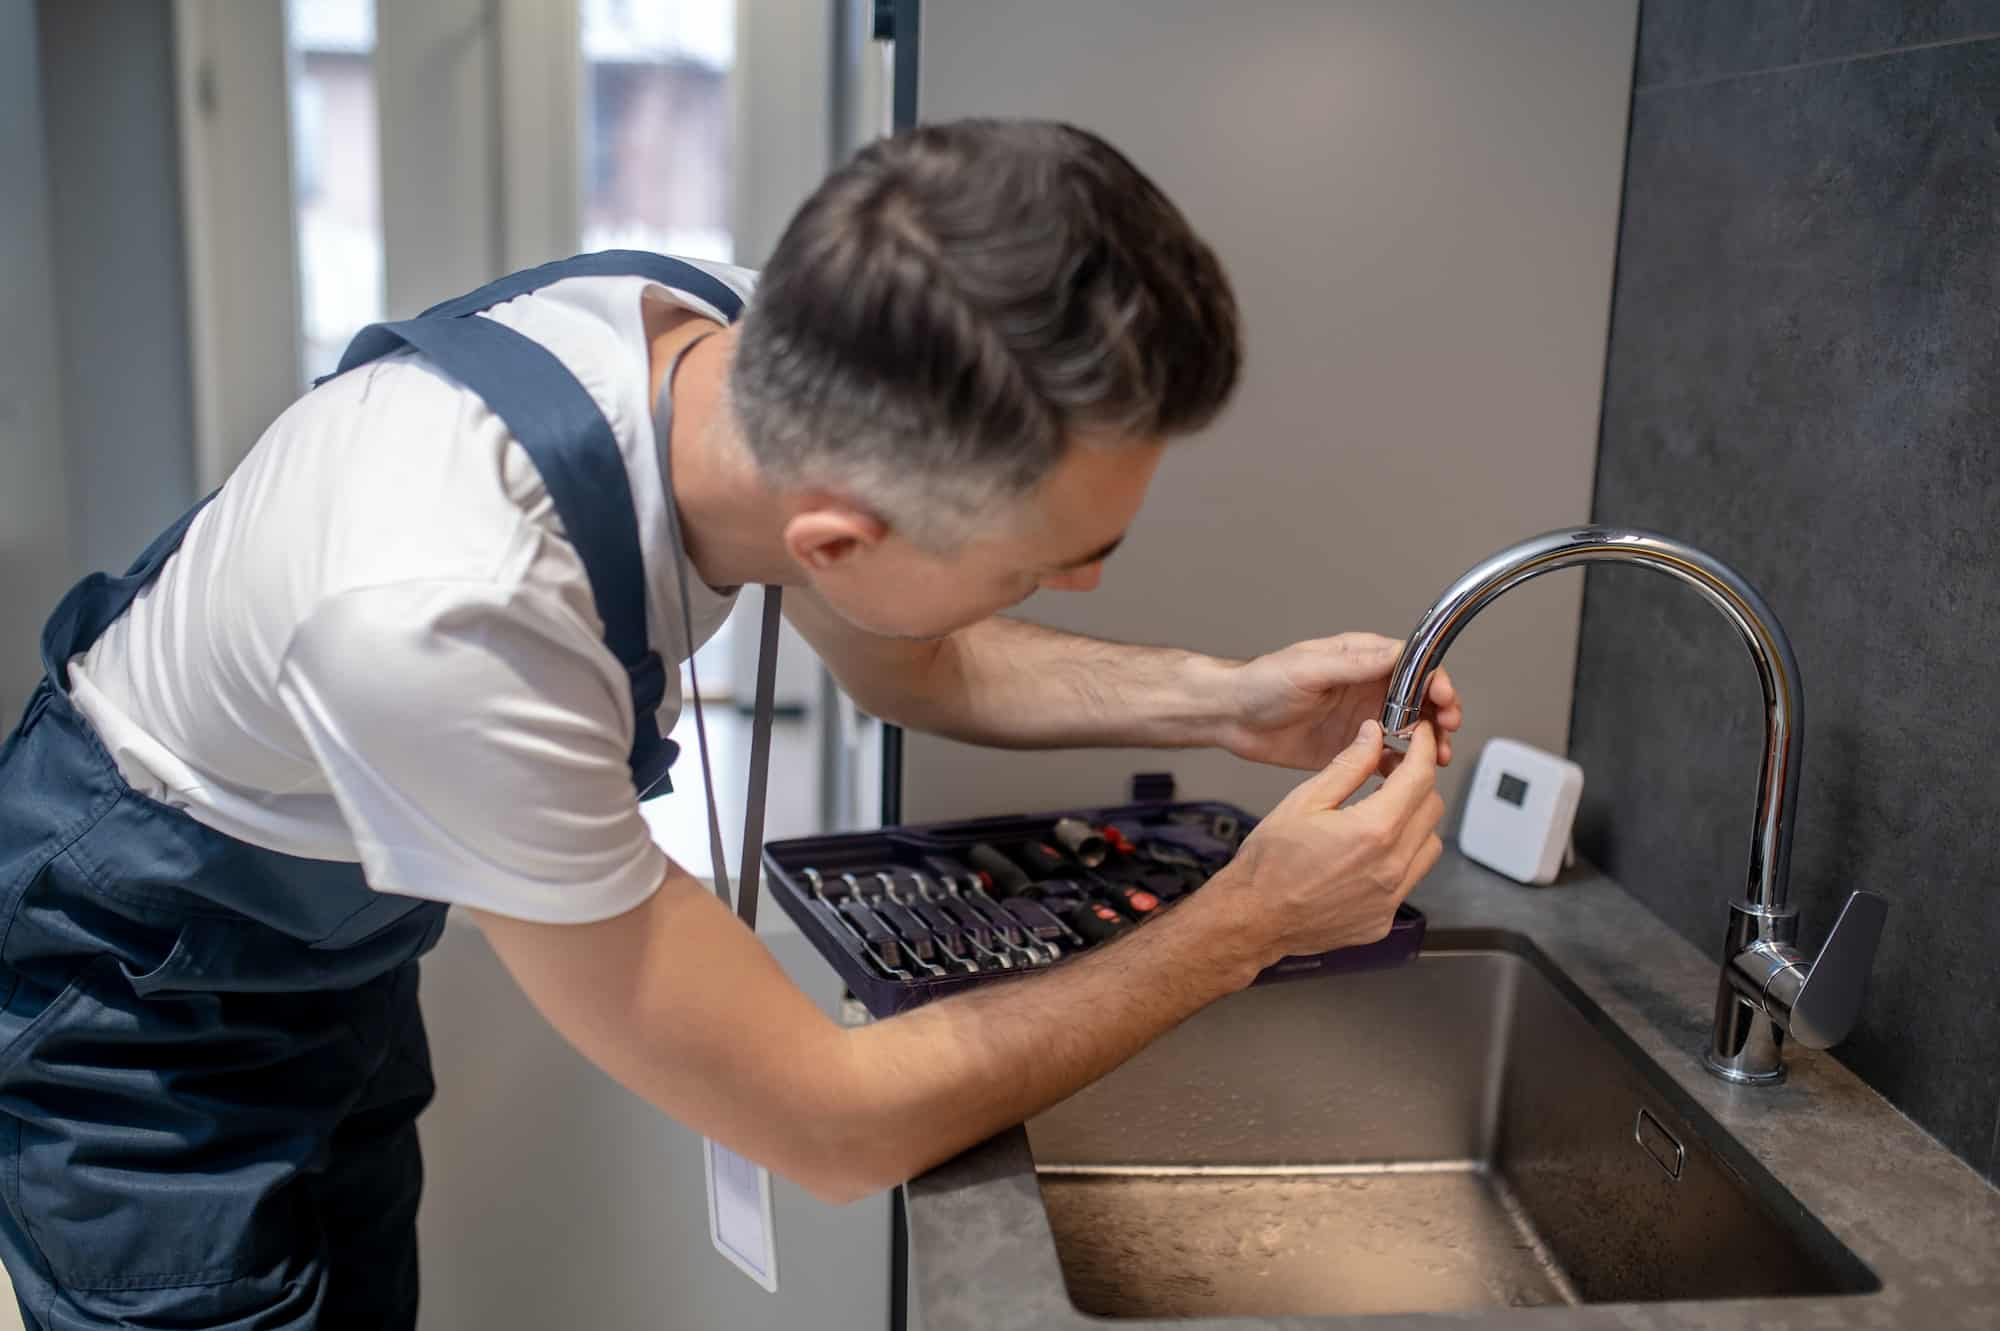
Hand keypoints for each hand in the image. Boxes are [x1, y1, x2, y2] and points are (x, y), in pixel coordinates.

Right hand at [1210, 720, 1445, 961]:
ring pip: (1429, 844)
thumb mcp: (1304, 800)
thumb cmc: (1269, 863)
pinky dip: (1400, 858)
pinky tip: (1369, 854)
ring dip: (1414, 822)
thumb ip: (1347, 766)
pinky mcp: (1384, 917)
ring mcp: (1391, 896)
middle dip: (1417, 783)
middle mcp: (1390, 866)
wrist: (1253, 918)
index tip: (1420, 737)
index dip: (1423, 749)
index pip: (1420, 777)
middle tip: (1391, 773)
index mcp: (1372, 830)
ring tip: (1381, 815)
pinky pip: (1410, 878)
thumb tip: (1373, 737)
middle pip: (1432, 808)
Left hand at [1216, 633, 1461, 773]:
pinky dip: (1403, 768)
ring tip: (1436, 758)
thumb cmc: (1261, 683)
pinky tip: (1407, 778)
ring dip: (1429, 743)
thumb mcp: (1307, 667)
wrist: (1232, 717)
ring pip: (1412, 730)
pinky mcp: (1352, 750)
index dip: (1435, 680)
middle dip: (1441, 714)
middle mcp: (1367, 688)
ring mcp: (1362, 721)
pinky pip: (1387, 759)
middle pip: (1421, 699)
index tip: (1444, 698)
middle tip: (1448, 731)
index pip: (1413, 665)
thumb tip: (1396, 653)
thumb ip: (1353, 663)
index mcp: (1361, 660)